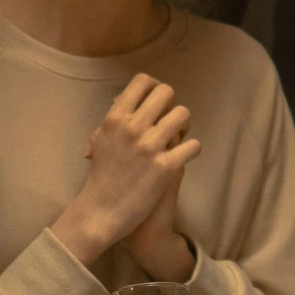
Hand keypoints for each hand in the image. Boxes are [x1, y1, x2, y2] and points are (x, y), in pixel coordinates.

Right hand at [53, 75, 201, 265]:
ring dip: (185, 126)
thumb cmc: (101, 176)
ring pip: (183, 114)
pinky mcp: (166, 167)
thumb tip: (122, 98)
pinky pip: (193, 145)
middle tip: (171, 123)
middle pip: (167, 92)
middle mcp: (133, 127)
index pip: (143, 81)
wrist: (101, 213)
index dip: (155, 88)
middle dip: (172, 105)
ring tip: (179, 140)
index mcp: (115, 118)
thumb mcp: (101, 141)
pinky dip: (192, 150)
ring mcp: (150, 146)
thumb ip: (114, 119)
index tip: (158, 103)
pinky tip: (183, 158)